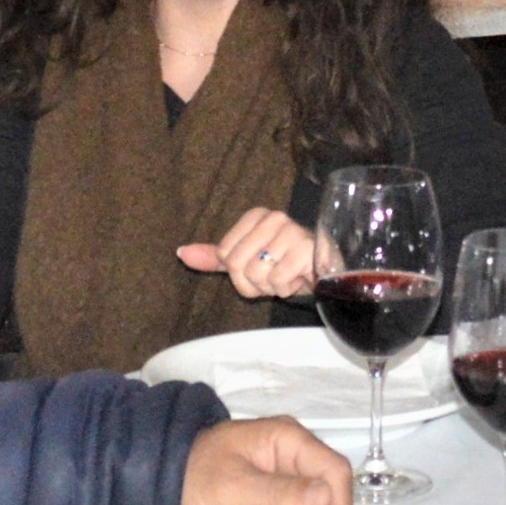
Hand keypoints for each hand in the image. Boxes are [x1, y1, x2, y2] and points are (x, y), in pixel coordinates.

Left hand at [180, 205, 317, 303]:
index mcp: (256, 216)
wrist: (324, 272)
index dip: (238, 275)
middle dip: (253, 283)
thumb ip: (215, 257)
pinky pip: (277, 280)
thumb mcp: (246, 260)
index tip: (258, 269)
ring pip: (257, 274)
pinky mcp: (306, 249)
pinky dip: (286, 288)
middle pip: (237, 265)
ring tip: (286, 277)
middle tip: (273, 277)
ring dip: (271, 287)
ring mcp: (292, 231)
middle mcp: (273, 218)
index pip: (224, 254)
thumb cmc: (283, 265)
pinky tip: (298, 279)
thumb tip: (181, 252)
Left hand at [182, 416, 352, 504]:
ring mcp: (289, 481)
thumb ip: (278, 492)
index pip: (332, 470)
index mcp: (288, 440)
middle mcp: (294, 458)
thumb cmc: (196, 475)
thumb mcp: (234, 485)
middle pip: (330, 495)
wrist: (167, 485)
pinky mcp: (280, 503)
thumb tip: (324, 497)